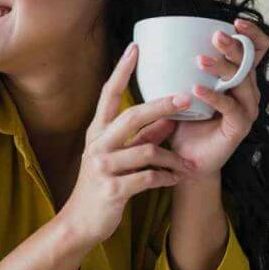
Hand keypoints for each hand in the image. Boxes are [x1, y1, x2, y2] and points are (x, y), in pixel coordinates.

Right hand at [58, 42, 196, 250]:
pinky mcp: (112, 189)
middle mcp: (97, 145)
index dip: (122, 70)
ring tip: (188, 165)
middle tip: (185, 98)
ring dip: (173, 158)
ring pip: (147, 151)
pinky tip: (176, 180)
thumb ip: (140, 138)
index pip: (108, 94)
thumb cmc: (101, 187)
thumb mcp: (117, 158)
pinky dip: (166, 178)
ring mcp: (103, 166)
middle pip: (132, 116)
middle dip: (161, 106)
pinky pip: (147, 178)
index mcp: (97, 132)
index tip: (135, 47)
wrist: (80, 223)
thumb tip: (167, 119)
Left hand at [158, 18, 268, 179]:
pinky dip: (214, 96)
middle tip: (216, 37)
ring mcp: (246, 109)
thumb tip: (147, 41)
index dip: (251, 33)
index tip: (235, 21)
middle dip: (234, 46)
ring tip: (201, 60)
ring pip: (241, 81)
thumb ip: (176, 67)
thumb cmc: (182, 121)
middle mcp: (247, 91)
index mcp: (236, 77)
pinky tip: (197, 89)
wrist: (183, 161)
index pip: (253, 49)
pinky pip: (230, 108)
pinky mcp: (239, 127)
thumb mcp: (178, 89)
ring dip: (222, 68)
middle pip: (249, 61)